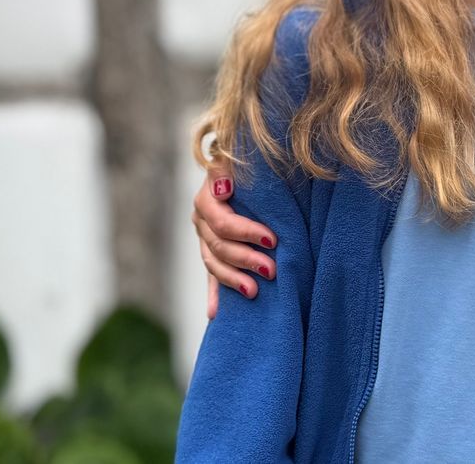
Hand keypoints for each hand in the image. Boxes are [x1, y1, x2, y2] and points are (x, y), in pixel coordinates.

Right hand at [192, 164, 276, 317]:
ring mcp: (204, 238)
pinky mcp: (212, 254)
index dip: (245, 232)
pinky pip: (211, 277)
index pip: (222, 222)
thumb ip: (227, 169)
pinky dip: (214, 295)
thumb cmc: (253, 164)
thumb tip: (223, 186)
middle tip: (270, 270)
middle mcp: (202, 219)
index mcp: (208, 197)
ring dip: (232, 279)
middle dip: (245, 259)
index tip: (272, 240)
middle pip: (218, 246)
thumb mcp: (243, 161)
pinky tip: (215, 313)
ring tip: (253, 292)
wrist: (249, 168)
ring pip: (212, 264)